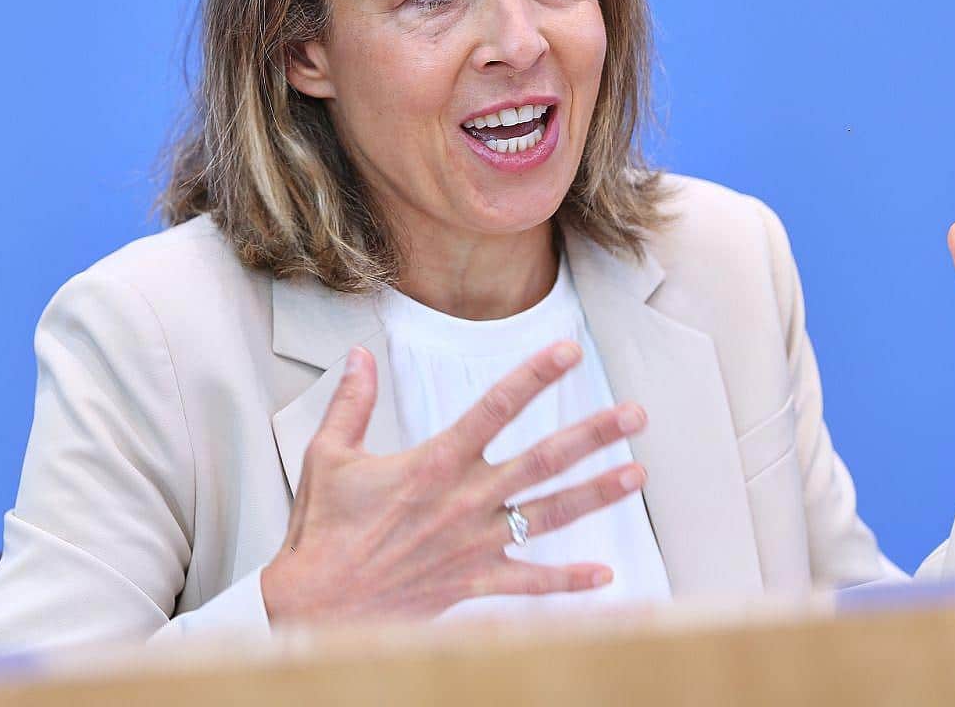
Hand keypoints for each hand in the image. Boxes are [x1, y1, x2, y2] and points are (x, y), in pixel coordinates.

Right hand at [259, 340, 647, 623]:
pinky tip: (606, 576)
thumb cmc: (322, 529)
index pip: (495, 406)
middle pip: (543, 459)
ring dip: (597, 494)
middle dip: (594, 434)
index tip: (570, 350)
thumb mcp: (329, 455)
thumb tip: (359, 355)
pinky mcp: (473, 583)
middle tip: (635, 414)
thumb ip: (352, 402)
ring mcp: (474, 543)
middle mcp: (464, 499)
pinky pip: (530, 584)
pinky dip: (569, 582)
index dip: (535, 375)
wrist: (317, 603)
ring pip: (549, 514)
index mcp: (434, 461)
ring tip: (638, 474)